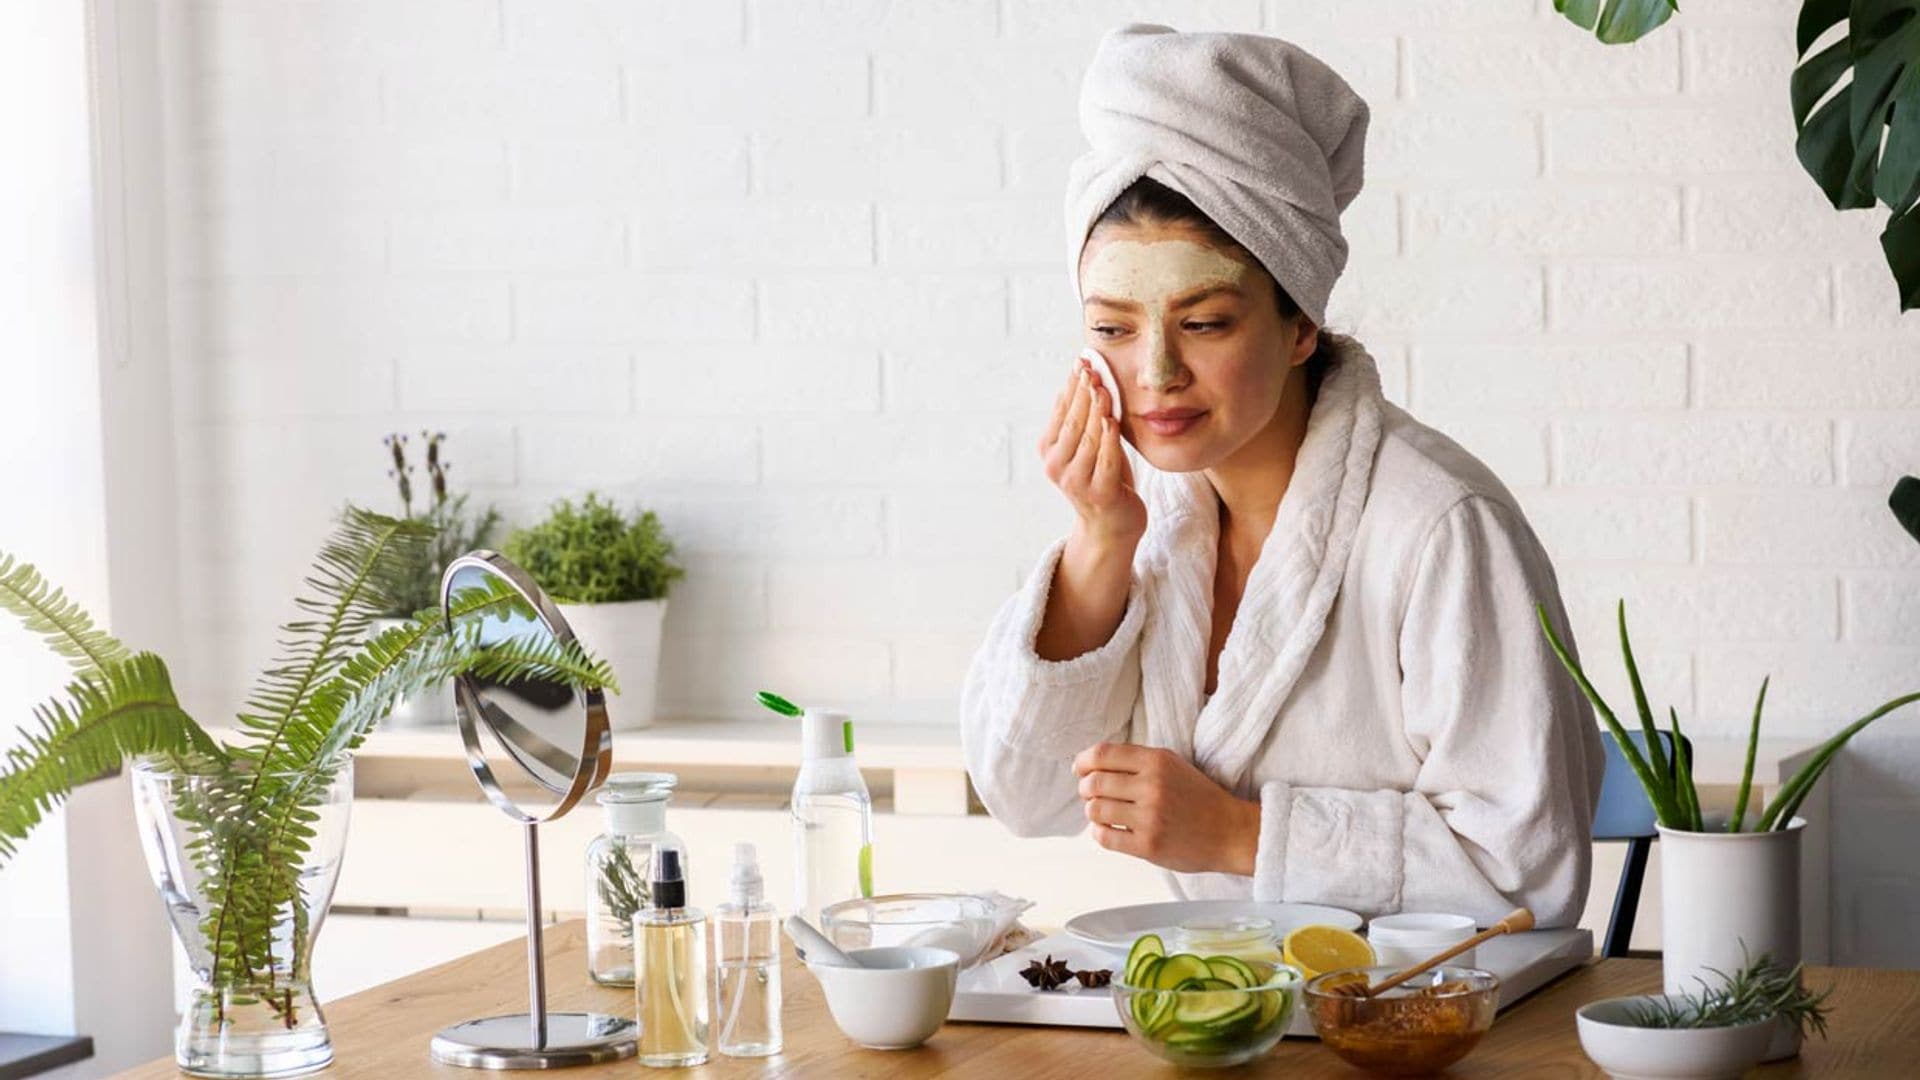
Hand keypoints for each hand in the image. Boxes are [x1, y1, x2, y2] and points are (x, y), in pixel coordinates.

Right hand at [1040, 358, 1146, 551]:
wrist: (1113, 524)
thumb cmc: (1103, 477)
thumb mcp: (1090, 444)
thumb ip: (1087, 417)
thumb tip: (1086, 375)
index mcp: (1050, 450)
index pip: (1061, 411)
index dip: (1072, 385)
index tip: (1082, 361)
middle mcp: (1056, 466)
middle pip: (1072, 421)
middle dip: (1083, 392)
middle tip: (1092, 367)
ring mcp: (1077, 482)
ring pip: (1087, 438)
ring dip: (1095, 410)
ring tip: (1102, 387)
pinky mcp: (1100, 494)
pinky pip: (1104, 460)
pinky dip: (1107, 439)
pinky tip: (1111, 421)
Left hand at [1072, 742, 1259, 875]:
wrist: (1230, 832)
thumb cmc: (1198, 798)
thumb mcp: (1172, 765)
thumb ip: (1136, 761)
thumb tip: (1090, 764)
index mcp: (1156, 761)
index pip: (1102, 754)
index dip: (1083, 761)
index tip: (1080, 769)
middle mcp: (1152, 786)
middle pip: (1094, 782)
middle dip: (1085, 788)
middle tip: (1090, 794)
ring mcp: (1150, 817)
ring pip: (1095, 810)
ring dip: (1093, 811)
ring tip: (1103, 813)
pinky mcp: (1148, 845)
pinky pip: (1105, 837)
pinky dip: (1099, 832)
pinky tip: (1110, 829)